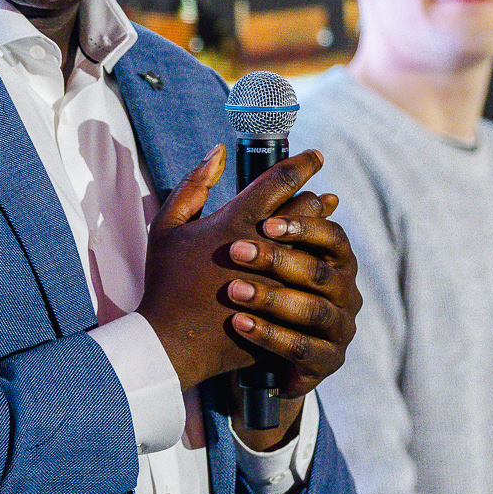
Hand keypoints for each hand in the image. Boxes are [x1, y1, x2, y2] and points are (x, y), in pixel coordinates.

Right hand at [137, 147, 360, 413]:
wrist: (172, 342)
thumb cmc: (167, 282)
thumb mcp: (167, 227)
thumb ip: (193, 185)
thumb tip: (218, 151)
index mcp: (236, 222)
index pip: (281, 180)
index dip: (303, 163)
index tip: (316, 156)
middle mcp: (264, 247)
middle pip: (306, 211)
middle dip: (315, 200)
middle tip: (323, 196)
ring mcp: (279, 280)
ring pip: (317, 247)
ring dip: (323, 233)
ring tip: (326, 230)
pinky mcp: (285, 309)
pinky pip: (313, 285)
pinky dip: (319, 271)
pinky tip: (320, 268)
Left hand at [225, 186, 362, 448]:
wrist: (228, 348)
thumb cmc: (217, 282)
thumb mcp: (206, 236)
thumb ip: (206, 193)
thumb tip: (217, 149)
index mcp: (324, 251)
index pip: (326, 228)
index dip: (300, 223)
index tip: (263, 223)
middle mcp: (339, 286)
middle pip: (322, 268)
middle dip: (281, 259)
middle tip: (237, 254)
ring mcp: (336, 325)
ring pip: (314, 309)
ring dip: (273, 299)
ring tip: (233, 293)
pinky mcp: (325, 361)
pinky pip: (303, 349)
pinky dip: (273, 336)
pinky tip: (240, 324)